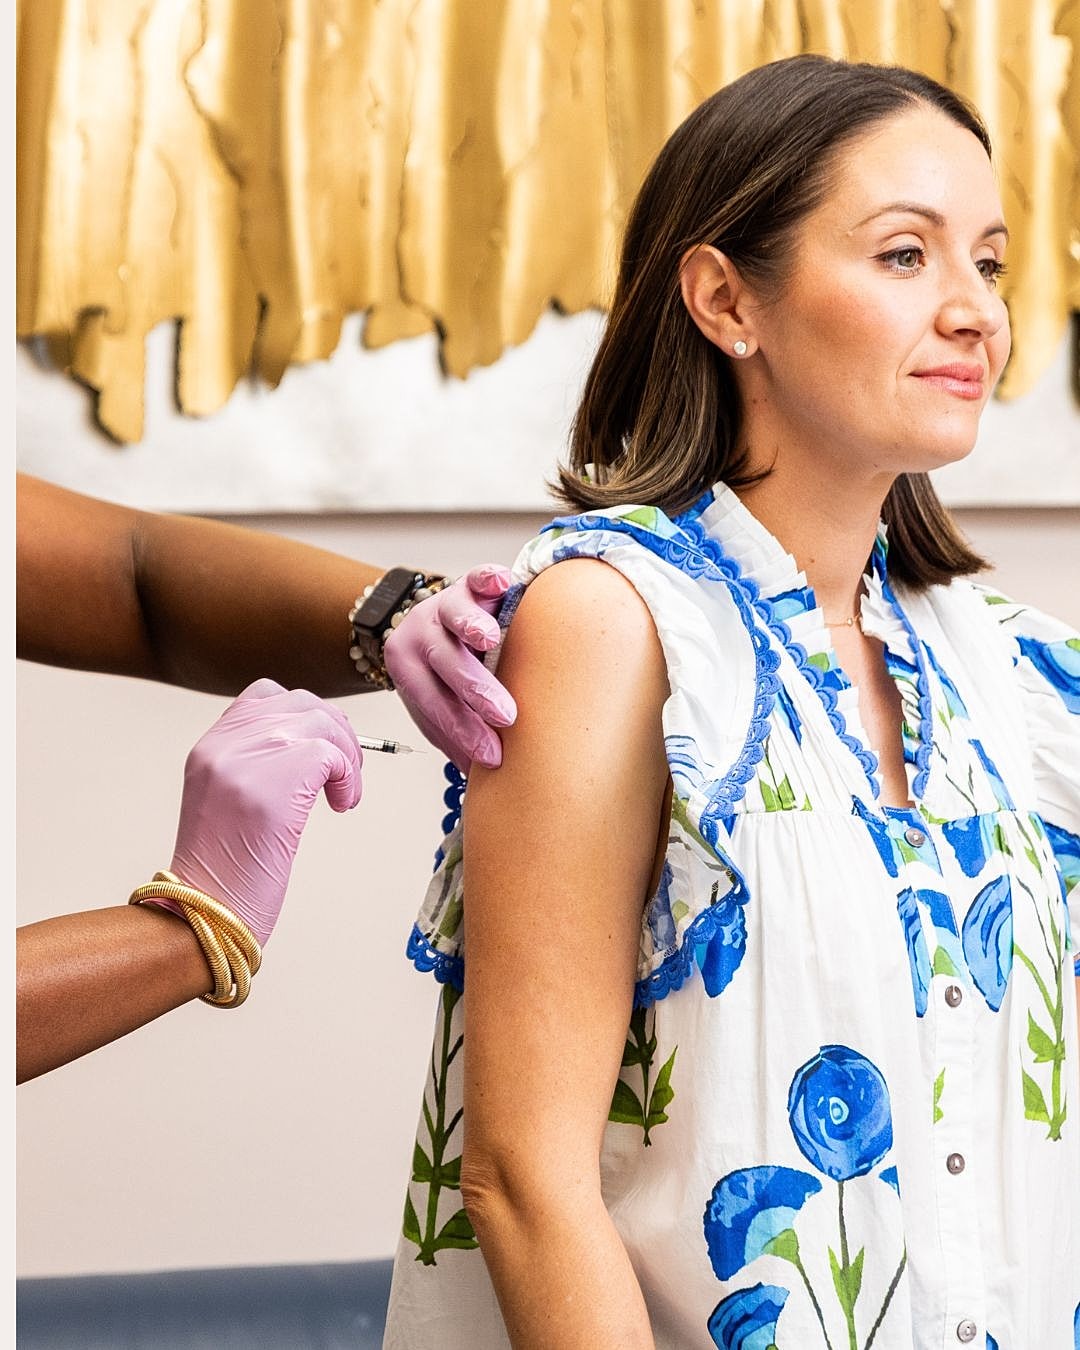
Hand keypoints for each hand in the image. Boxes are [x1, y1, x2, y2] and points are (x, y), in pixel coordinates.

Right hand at [161, 679, 362, 944]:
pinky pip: (332, 754)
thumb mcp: (227, 801)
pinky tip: (342, 805)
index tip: (320, 750)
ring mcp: (248, 757)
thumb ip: (256, 763)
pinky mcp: (277, 780)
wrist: (204, 912)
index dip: (305, 717)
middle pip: (301, 702)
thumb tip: (313, 745)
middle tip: (344, 772)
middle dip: (335, 731)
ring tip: (343, 792)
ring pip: (321, 722)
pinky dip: (348, 777)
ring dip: (346, 755)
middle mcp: (225, 743)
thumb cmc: (224, 872)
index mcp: (210, 747)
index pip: (266, 695)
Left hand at [385, 564, 517, 771]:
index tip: (491, 756)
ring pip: (455, 616)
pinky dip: (490, 579)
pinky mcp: (470, 583)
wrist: (437, 620)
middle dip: (475, 691)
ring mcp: (445, 604)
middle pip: (444, 662)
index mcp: (406, 667)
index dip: (462, 731)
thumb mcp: (440, 705)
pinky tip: (504, 583)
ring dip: (470, 628)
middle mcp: (421, 633)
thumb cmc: (443, 675)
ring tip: (489, 641)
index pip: (433, 703)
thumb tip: (483, 785)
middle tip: (505, 716)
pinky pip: (478, 577)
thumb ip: (456, 735)